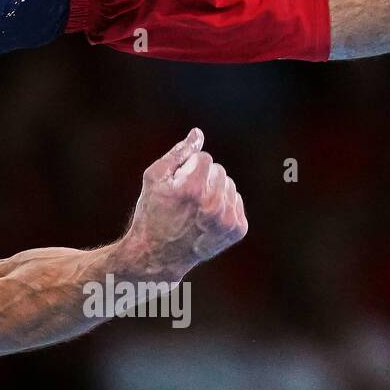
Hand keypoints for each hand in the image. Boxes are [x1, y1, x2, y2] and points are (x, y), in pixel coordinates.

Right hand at [122, 128, 248, 279]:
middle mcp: (214, 205)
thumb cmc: (151, 212)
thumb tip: (198, 134)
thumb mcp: (154, 178)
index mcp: (193, 189)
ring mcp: (228, 219)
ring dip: (214, 191)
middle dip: (202, 178)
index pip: (204, 158)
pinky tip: (205, 219)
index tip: (177, 184)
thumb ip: (178, 153)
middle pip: (219, 170)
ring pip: (229, 185)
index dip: (187, 168)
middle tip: (184, 199)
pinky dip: (223, 206)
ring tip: (195, 209)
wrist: (158, 255)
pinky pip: (236, 202)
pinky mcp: (238, 229)